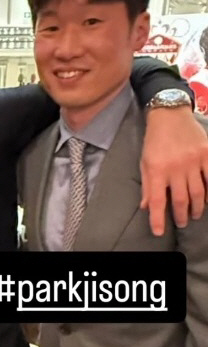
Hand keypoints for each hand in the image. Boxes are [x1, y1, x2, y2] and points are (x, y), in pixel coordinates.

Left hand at [141, 107, 207, 234]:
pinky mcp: (206, 153)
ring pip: (198, 192)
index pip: (157, 201)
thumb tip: (146, 207)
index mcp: (156, 170)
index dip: (158, 219)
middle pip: (181, 199)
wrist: (170, 114)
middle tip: (182, 222)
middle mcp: (175, 167)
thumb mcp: (144, 162)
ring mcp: (193, 160)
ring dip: (197, 207)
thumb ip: (147, 186)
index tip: (159, 232)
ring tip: (195, 214)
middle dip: (182, 215)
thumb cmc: (154, 140)